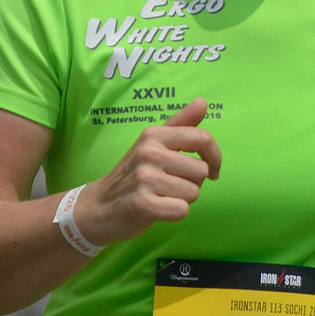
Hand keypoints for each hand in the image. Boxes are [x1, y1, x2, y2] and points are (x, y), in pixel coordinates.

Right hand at [74, 99, 221, 246]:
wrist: (99, 206)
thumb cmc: (133, 174)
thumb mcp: (153, 144)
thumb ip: (181, 124)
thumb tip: (202, 101)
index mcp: (153, 135)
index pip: (202, 138)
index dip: (215, 157)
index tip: (212, 170)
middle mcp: (149, 153)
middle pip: (201, 171)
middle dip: (192, 183)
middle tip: (171, 186)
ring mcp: (145, 178)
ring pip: (193, 192)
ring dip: (182, 199)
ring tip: (162, 196)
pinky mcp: (143, 204)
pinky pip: (182, 210)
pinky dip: (175, 214)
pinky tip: (158, 210)